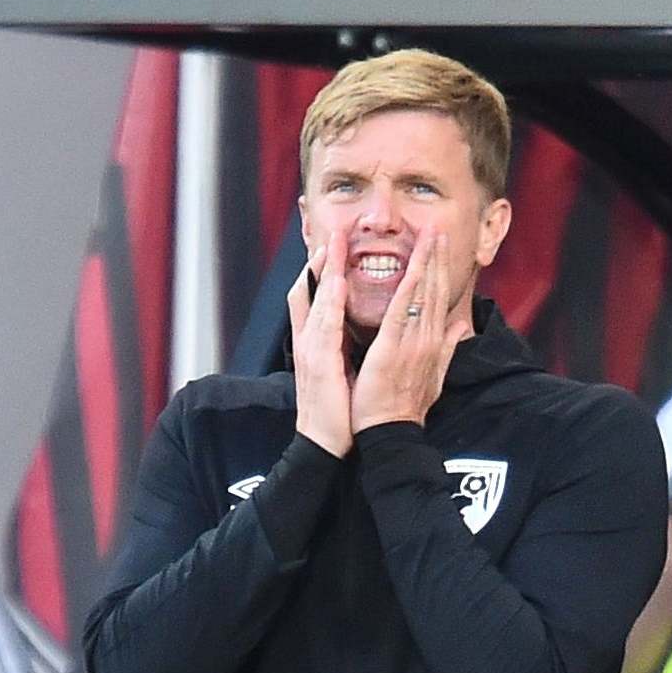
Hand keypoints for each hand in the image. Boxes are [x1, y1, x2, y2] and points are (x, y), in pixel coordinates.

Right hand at [289, 232, 353, 456]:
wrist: (325, 444)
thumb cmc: (340, 410)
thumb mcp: (344, 371)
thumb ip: (350, 346)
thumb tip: (362, 329)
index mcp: (318, 342)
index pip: (318, 297)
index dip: (323, 269)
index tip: (335, 244)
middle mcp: (309, 340)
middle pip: (309, 290)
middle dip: (318, 259)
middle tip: (329, 229)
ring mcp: (310, 349)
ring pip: (315, 300)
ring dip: (323, 269)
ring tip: (333, 241)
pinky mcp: (318, 362)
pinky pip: (324, 325)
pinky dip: (329, 300)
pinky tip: (338, 280)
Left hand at [350, 231, 461, 432]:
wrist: (392, 432)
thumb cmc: (406, 407)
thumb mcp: (433, 375)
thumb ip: (447, 348)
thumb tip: (461, 327)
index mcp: (433, 342)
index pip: (439, 298)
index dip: (441, 269)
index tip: (441, 243)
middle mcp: (428, 338)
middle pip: (435, 289)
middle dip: (437, 257)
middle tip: (437, 227)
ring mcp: (413, 341)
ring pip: (423, 294)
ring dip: (427, 262)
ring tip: (429, 235)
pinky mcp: (393, 348)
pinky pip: (402, 311)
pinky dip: (407, 287)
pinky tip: (412, 266)